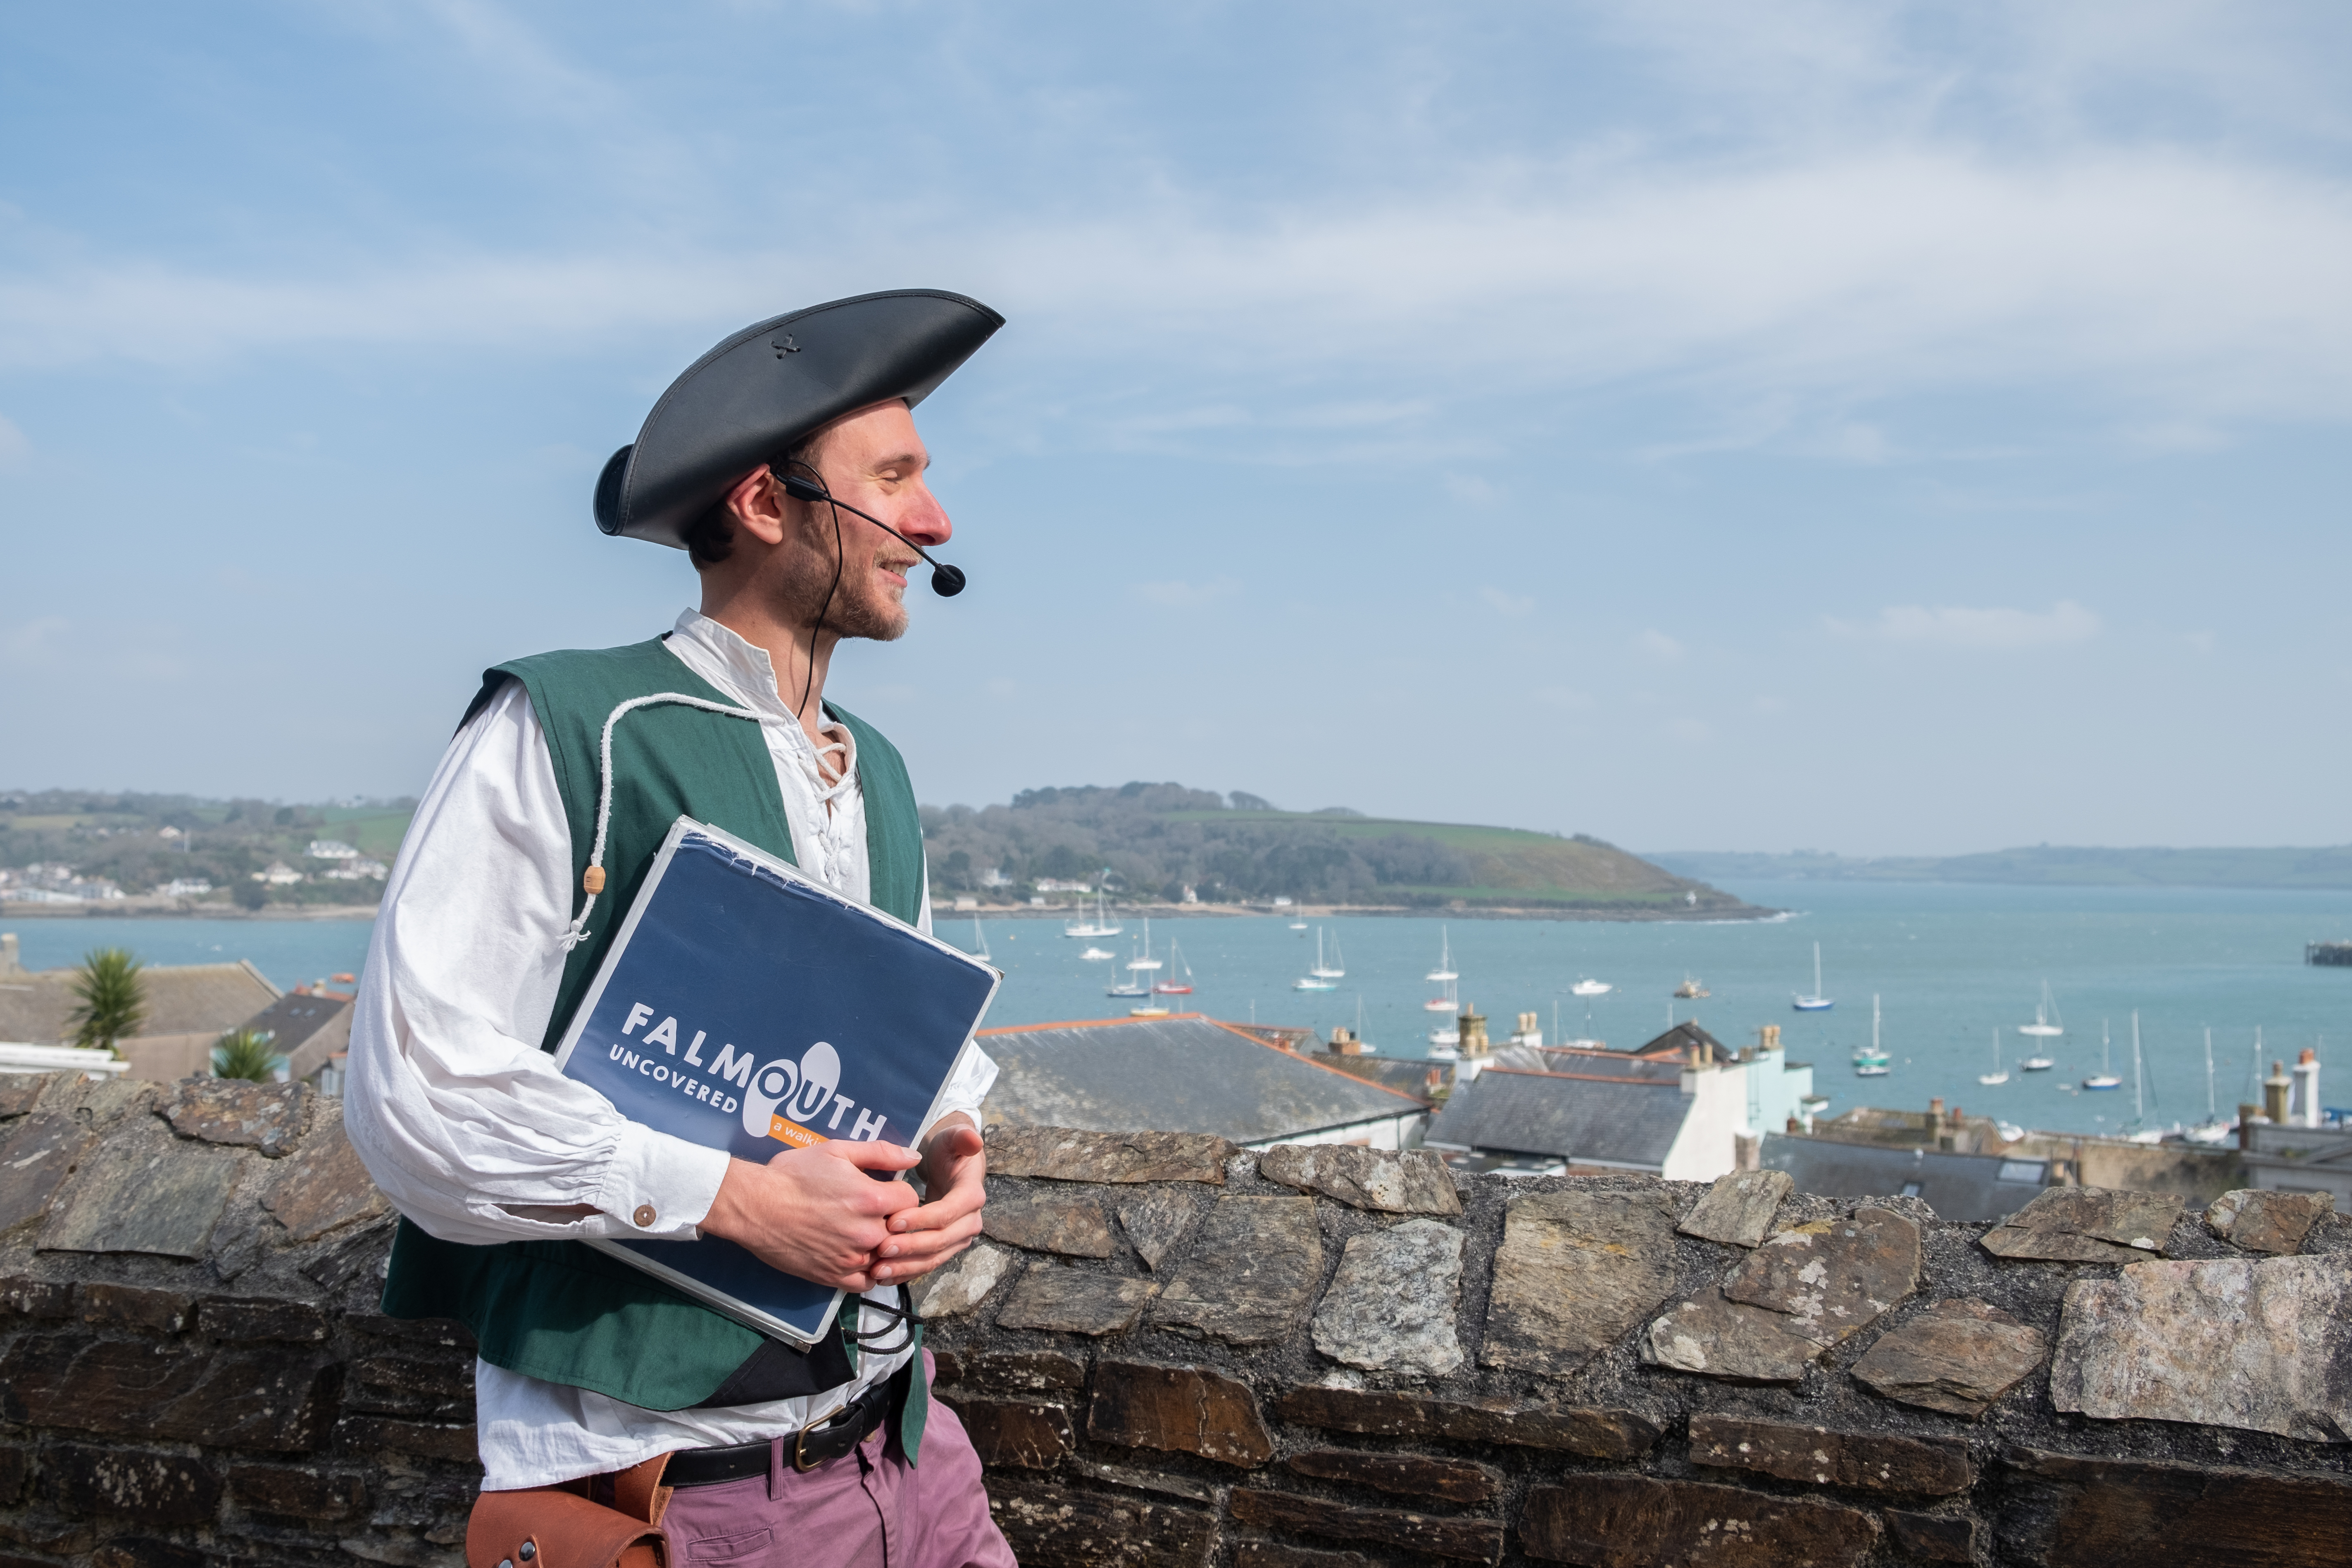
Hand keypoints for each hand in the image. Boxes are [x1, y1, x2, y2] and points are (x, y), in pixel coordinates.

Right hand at [701, 1137, 922, 1290]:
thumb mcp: (837, 1151)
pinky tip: (857, 1256)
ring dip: (879, 1246)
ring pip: (886, 1256)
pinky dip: (868, 1270)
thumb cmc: (794, 1175)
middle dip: (890, 1219)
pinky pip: (866, 1281)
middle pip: (901, 1229)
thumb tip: (914, 1157)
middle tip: (869, 1211)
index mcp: (872, 1198)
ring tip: (860, 1232)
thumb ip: (880, 1153)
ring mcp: (852, 1258)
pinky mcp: (834, 1277)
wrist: (756, 1206)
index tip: (884, 1191)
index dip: (899, 1193)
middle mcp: (868, 1232)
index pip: (911, 1200)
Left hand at [872, 1115, 987, 1284]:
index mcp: (971, 1195)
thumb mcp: (954, 1138)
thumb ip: (963, 1137)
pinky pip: (926, 1264)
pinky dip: (905, 1272)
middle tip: (881, 1248)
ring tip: (878, 1269)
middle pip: (941, 1241)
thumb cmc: (949, 1149)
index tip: (892, 1220)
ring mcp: (958, 1238)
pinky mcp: (945, 1248)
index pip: (947, 1212)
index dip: (922, 1219)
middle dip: (910, 1247)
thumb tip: (974, 1140)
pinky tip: (883, 1277)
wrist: (950, 1165)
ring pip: (934, 1258)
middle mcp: (970, 1221)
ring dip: (906, 1266)